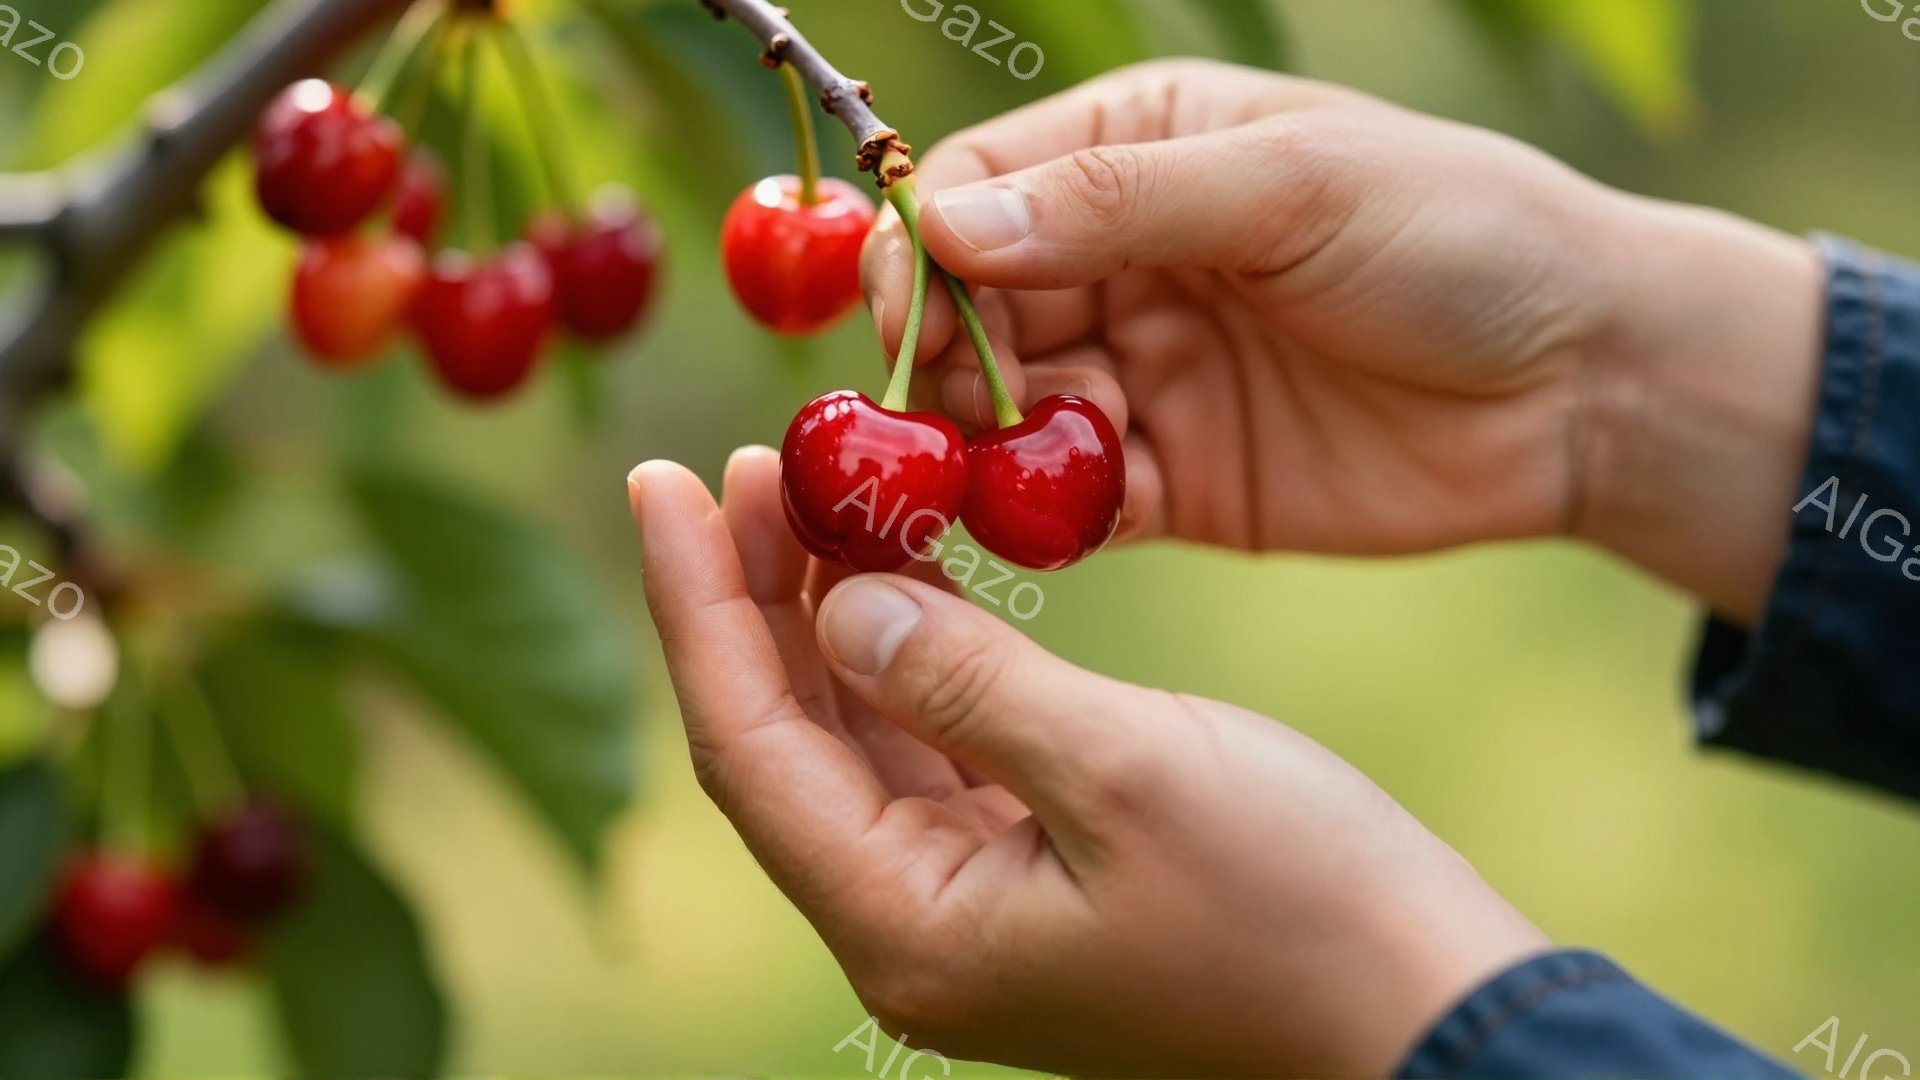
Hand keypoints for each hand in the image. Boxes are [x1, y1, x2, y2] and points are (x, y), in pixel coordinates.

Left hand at [627, 449, 1547, 1076]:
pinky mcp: (1030, 873)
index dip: (696, 608)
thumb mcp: (1125, 770)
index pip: (747, 747)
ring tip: (821, 486)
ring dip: (828, 616)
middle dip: (753, 598)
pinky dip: (911, 652)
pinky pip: (931, 746)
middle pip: (785, 740)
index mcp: (908, 927)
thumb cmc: (1299, 904)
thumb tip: (841, 606)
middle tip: (752, 457)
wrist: (1424, 1011)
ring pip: (856, 738)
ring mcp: (970, 904)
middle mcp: (914, 926)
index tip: (660, 478)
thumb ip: (966, 680)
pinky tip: (909, 568)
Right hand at [863, 60, 1823, 623]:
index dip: (918, 253)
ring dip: (978, 448)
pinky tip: (1047, 526)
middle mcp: (1119, 259)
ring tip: (992, 479)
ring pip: (1000, 414)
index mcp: (1139, 150)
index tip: (896, 321)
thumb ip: (1120, 205)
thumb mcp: (1296, 189)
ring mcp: (1140, 374)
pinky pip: (1068, 503)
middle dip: (935, 365)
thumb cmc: (1460, 239)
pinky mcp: (1168, 482)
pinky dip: (1043, 517)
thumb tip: (945, 227)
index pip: (974, 192)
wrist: (1587, 385)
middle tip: (929, 424)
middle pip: (965, 310)